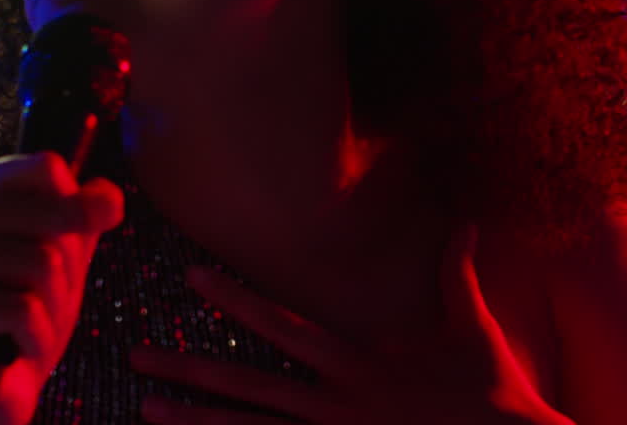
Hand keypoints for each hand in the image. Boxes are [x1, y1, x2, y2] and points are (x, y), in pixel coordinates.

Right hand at [0, 151, 124, 424]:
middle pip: (52, 219)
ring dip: (53, 305)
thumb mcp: (67, 249)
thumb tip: (109, 197)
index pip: (46, 169)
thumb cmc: (29, 305)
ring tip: (28, 323)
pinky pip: (22, 309)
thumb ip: (87, 213)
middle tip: (45, 298)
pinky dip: (37, 335)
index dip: (79, 208)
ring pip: (41, 262)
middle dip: (67, 268)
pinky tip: (18, 346)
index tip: (76, 238)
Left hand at [129, 221, 572, 424]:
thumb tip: (467, 222)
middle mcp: (335, 407)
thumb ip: (457, 275)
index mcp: (359, 365)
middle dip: (187, 369)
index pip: (283, 327)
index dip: (235, 300)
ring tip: (145, 410)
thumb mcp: (472, 327)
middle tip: (135, 354)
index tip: (192, 276)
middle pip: (245, 387)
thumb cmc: (492, 392)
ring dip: (193, 423)